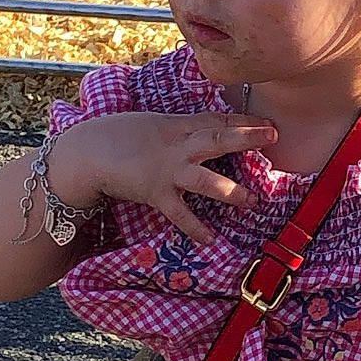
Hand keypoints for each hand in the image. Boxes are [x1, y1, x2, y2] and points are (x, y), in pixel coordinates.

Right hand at [51, 113, 278, 246]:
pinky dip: (196, 228)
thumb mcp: (154, 124)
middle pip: (217, 138)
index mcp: (178, 126)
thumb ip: (180, 129)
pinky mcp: (156, 194)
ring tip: (253, 201)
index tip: (268, 124)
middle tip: (272, 137)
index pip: (216, 120)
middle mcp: (177, 146)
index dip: (244, 121)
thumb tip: (206, 129)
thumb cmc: (119, 135)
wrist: (88, 152)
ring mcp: (168, 171)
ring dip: (231, 192)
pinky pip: (181, 214)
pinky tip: (212, 241)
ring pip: (206, 180)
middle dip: (246, 137)